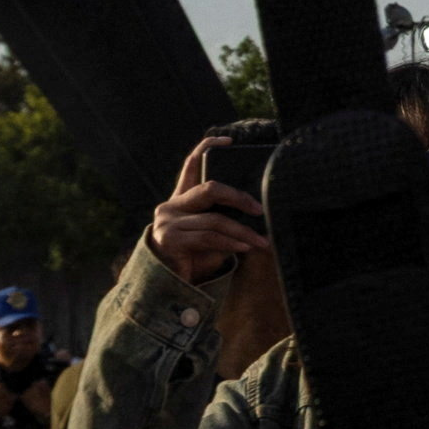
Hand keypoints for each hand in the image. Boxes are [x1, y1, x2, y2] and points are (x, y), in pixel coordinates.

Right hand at [148, 141, 271, 287]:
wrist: (167, 287)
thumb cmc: (194, 258)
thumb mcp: (210, 234)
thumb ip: (223, 219)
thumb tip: (256, 212)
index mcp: (181, 199)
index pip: (192, 164)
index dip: (208, 147)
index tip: (230, 140)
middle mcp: (171, 206)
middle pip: (210, 189)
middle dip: (239, 198)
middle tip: (260, 209)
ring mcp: (168, 222)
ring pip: (214, 219)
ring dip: (242, 232)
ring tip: (260, 242)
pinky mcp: (169, 239)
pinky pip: (208, 237)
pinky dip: (230, 242)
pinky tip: (244, 247)